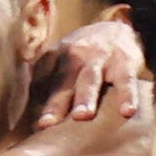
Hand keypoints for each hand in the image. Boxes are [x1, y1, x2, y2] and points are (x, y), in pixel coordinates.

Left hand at [31, 18, 147, 131]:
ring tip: (82, 116)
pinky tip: (127, 112)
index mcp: (54, 57)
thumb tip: (28, 124)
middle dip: (55, 103)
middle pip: (62, 81)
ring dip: (86, 97)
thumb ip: (44, 86)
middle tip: (46, 124)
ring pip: (90, 78)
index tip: (32, 126)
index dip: (34, 103)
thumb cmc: (81, 58)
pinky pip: (125, 80)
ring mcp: (99, 58)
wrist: (115, 29)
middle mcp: (75, 55)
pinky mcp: (124, 61)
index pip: (41, 81)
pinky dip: (127, 95)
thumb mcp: (60, 63)